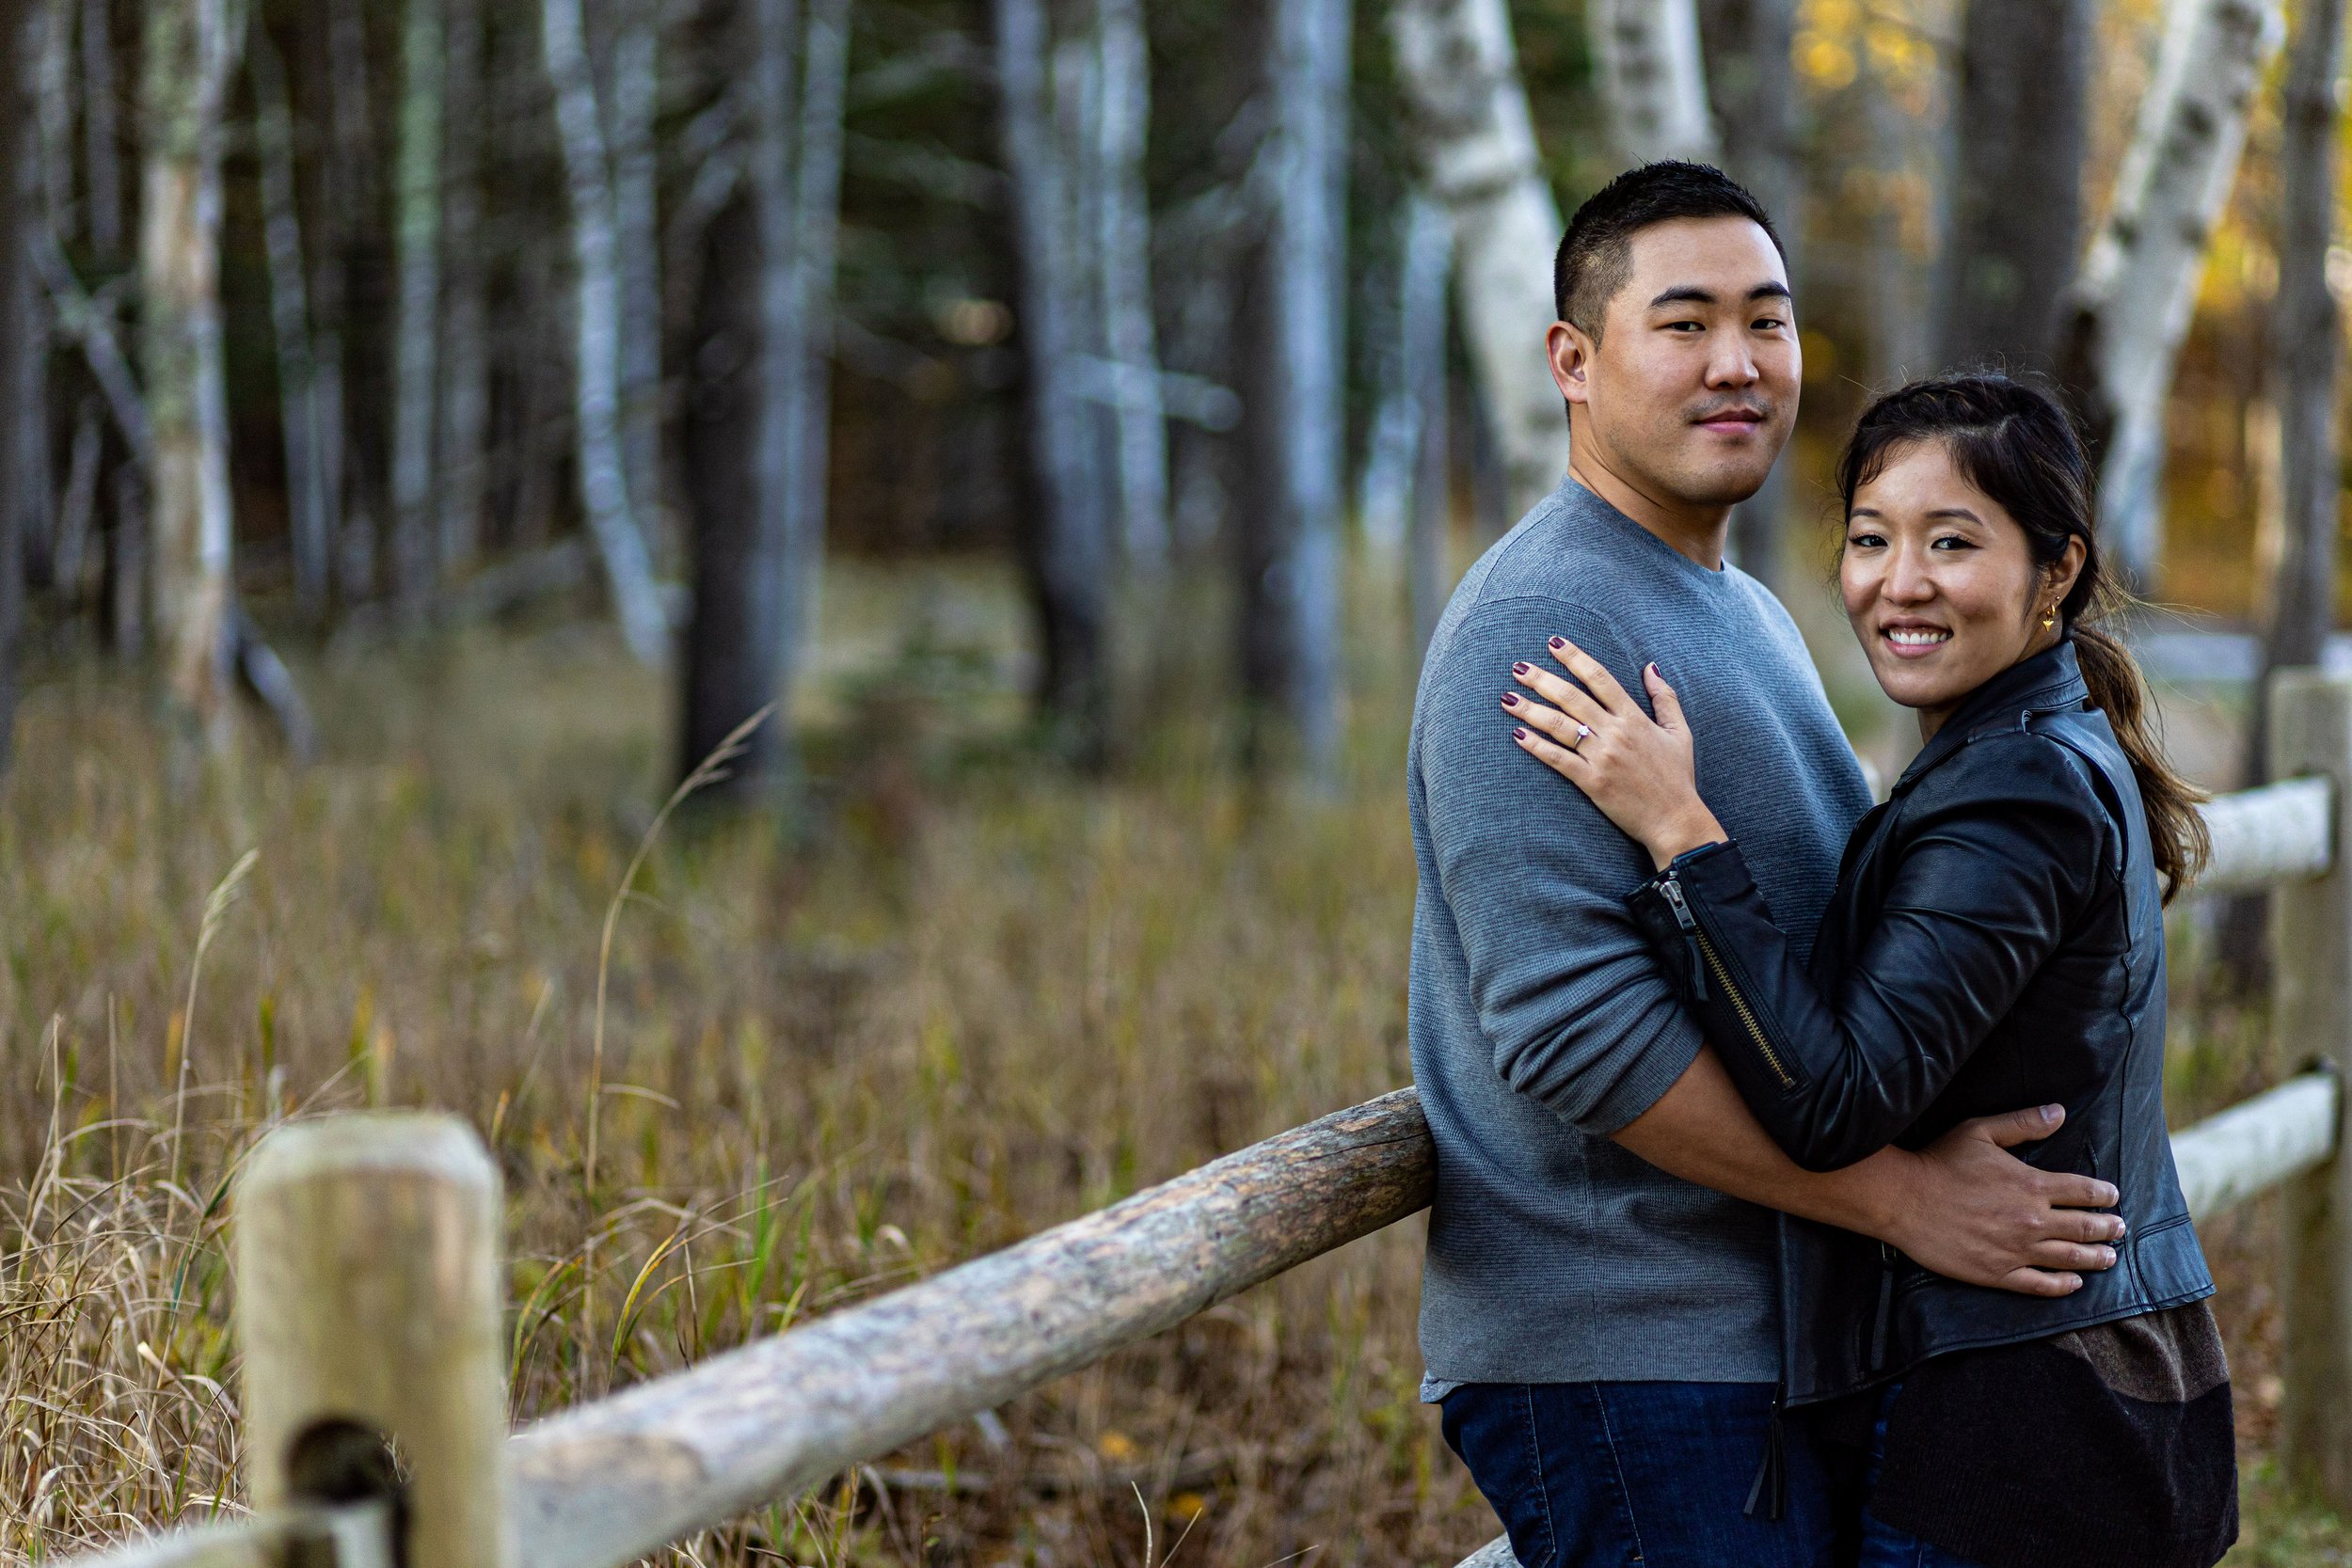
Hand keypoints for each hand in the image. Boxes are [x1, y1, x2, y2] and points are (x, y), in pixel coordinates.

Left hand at [1503, 638, 1723, 868]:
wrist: (1675, 819)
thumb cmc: (1677, 777)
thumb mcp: (1679, 732)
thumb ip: (1665, 697)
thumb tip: (1650, 667)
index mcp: (1634, 718)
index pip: (1600, 678)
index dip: (1575, 658)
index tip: (1554, 643)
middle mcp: (1615, 733)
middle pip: (1571, 698)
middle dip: (1542, 679)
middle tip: (1518, 666)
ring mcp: (1601, 757)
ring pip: (1559, 726)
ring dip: (1530, 710)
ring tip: (1507, 698)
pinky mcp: (1591, 782)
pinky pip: (1558, 759)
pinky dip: (1536, 746)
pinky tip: (1517, 735)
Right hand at [1876, 1104, 2126, 1295]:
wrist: (1904, 1199)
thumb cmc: (1939, 1161)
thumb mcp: (1980, 1131)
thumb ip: (2023, 1123)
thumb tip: (2059, 1112)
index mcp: (2032, 1185)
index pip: (2083, 1191)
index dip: (2103, 1194)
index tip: (2112, 1197)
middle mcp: (2032, 1220)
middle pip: (2084, 1227)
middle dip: (2107, 1228)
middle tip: (2118, 1229)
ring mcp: (2017, 1250)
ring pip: (2070, 1258)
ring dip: (2095, 1257)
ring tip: (2108, 1257)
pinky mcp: (1998, 1272)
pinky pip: (2041, 1284)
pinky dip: (2063, 1286)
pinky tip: (2075, 1284)